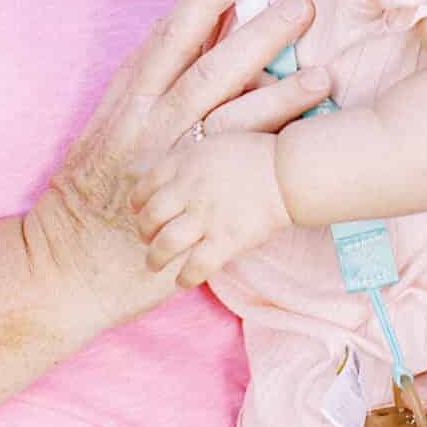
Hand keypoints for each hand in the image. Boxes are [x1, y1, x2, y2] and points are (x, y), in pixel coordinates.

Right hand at [24, 0, 327, 329]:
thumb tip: (178, 35)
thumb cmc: (87, 197)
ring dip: (280, 90)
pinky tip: (305, 132)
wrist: (65, 265)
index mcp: (126, 102)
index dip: (201, 3)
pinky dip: (270, 142)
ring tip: (322, 68)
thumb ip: (138, 88)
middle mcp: (148, 126)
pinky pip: (236, 165)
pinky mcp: (188, 200)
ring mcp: (171, 164)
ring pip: (230, 114)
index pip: (167, 40)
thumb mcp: (101, 132)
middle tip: (299, 2)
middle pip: (209, 68)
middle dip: (255, 33)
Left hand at [138, 130, 291, 284]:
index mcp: (186, 162)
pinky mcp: (226, 239)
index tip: (138, 212)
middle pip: (150, 217)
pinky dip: (184, 278)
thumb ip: (191, 162)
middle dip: (144, 232)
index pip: (146, 185)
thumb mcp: (215, 144)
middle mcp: (189, 189)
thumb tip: (173, 181)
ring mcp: (206, 216)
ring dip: (155, 259)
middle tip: (148, 240)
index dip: (138, 203)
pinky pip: (195, 266)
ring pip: (164, 244)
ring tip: (154, 265)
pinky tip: (182, 281)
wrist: (289, 171)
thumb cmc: (257, 156)